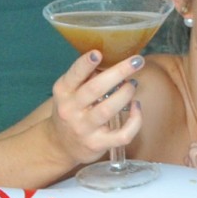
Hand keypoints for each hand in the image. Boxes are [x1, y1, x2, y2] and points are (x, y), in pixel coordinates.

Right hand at [48, 51, 143, 165]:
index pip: (73, 76)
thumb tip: (113, 57)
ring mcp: (84, 129)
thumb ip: (86, 77)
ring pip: (109, 109)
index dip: (85, 64)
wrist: (59, 145)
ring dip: (126, 93)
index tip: (98, 53)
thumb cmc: (71, 110)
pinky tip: (136, 107)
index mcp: (63, 92)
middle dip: (119, 72)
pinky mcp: (97, 144)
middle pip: (95, 89)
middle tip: (137, 61)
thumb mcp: (69, 92)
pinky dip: (135, 121)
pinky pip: (122, 135)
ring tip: (133, 84)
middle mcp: (71, 110)